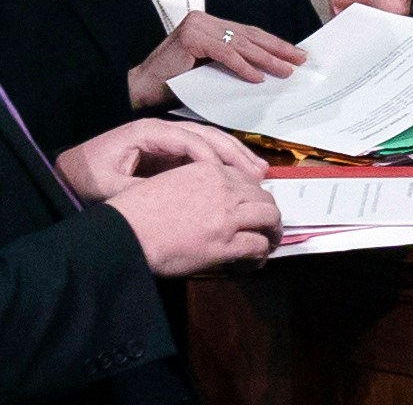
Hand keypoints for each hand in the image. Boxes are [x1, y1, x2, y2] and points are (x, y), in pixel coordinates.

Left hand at [56, 119, 266, 203]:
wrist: (68, 169)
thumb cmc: (85, 176)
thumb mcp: (107, 187)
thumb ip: (141, 189)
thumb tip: (174, 200)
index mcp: (147, 132)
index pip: (189, 140)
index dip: (211, 159)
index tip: (228, 180)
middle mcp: (163, 129)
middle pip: (207, 134)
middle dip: (234, 153)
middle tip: (257, 173)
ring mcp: (168, 137)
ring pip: (211, 139)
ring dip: (236, 155)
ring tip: (258, 172)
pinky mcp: (170, 149)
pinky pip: (204, 151)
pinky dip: (225, 161)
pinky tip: (241, 174)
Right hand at [107, 161, 282, 275]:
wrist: (122, 234)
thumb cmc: (135, 213)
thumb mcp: (169, 183)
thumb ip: (197, 186)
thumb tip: (212, 202)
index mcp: (209, 170)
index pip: (247, 179)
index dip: (254, 196)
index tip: (254, 206)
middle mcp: (223, 188)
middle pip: (264, 197)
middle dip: (268, 213)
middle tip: (267, 227)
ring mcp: (227, 216)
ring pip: (269, 218)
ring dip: (272, 232)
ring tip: (268, 244)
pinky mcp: (224, 243)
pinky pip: (257, 246)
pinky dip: (262, 254)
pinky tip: (255, 261)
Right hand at [127, 11, 308, 109]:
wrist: (140, 90)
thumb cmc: (175, 82)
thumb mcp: (211, 67)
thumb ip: (233, 61)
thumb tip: (269, 68)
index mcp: (210, 24)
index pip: (248, 33)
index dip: (274, 44)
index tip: (296, 54)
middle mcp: (204, 20)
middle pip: (249, 36)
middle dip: (277, 49)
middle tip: (299, 60)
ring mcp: (197, 27)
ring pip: (240, 45)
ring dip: (266, 59)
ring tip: (285, 71)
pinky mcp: (191, 38)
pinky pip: (225, 54)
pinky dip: (243, 67)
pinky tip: (258, 77)